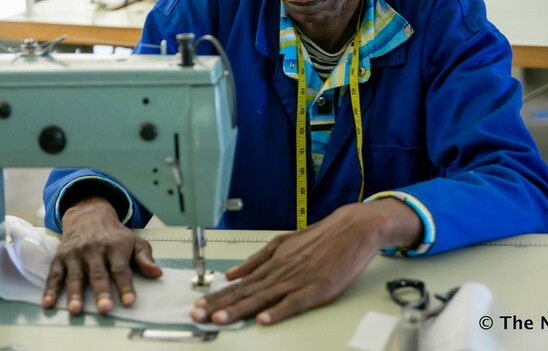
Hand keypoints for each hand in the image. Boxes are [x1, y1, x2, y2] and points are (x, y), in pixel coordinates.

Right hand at [41, 197, 161, 314]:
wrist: (88, 214)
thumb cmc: (114, 234)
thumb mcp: (134, 241)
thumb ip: (144, 258)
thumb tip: (157, 274)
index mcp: (115, 247)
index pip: (121, 268)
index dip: (125, 285)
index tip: (129, 301)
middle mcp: (94, 250)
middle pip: (98, 273)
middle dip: (101, 291)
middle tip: (104, 308)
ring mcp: (76, 254)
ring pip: (75, 275)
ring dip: (75, 293)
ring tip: (75, 309)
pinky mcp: (60, 257)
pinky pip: (54, 274)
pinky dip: (50, 289)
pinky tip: (48, 302)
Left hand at [190, 199, 421, 325]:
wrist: (350, 229)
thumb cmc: (318, 238)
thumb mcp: (281, 244)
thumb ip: (256, 260)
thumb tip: (231, 274)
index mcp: (270, 264)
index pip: (238, 285)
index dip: (216, 297)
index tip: (197, 307)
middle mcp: (279, 272)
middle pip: (244, 293)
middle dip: (218, 306)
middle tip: (197, 316)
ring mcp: (296, 280)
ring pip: (262, 298)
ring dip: (240, 310)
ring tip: (219, 319)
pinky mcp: (316, 288)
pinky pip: (294, 302)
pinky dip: (279, 311)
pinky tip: (265, 319)